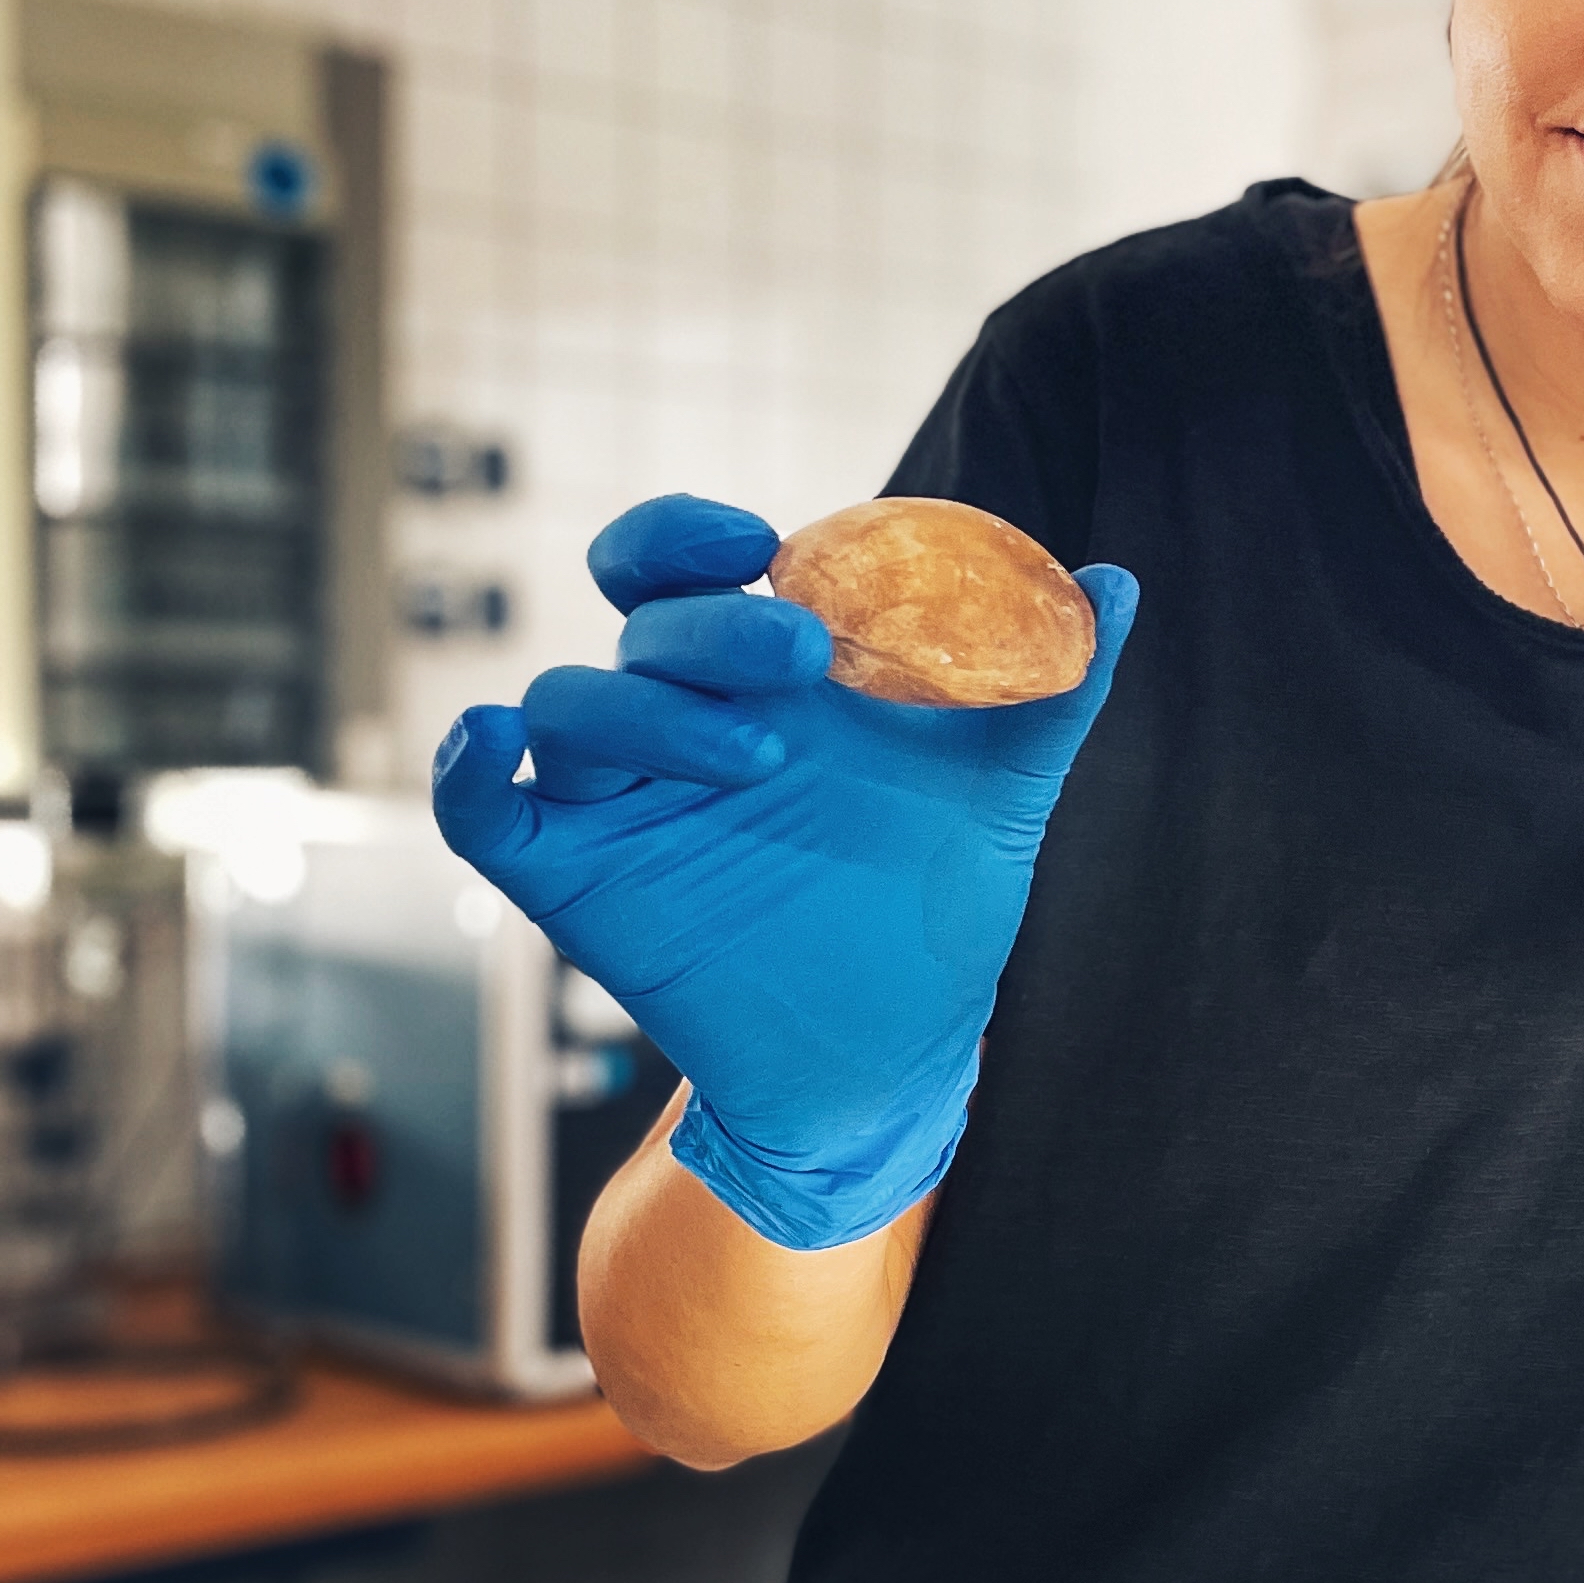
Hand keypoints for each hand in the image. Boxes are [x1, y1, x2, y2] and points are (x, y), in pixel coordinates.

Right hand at [433, 494, 1134, 1249]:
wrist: (892, 1051)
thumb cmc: (930, 903)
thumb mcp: (1003, 788)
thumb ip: (1055, 682)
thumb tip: (1116, 585)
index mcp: (758, 677)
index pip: (681, 563)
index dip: (691, 531)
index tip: (764, 543)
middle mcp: (676, 723)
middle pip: (640, 629)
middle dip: (709, 627)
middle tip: (804, 658)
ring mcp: (621, 802)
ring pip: (567, 705)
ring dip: (643, 709)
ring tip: (762, 755)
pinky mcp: (576, 882)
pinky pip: (483, 811)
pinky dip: (467, 770)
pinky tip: (490, 744)